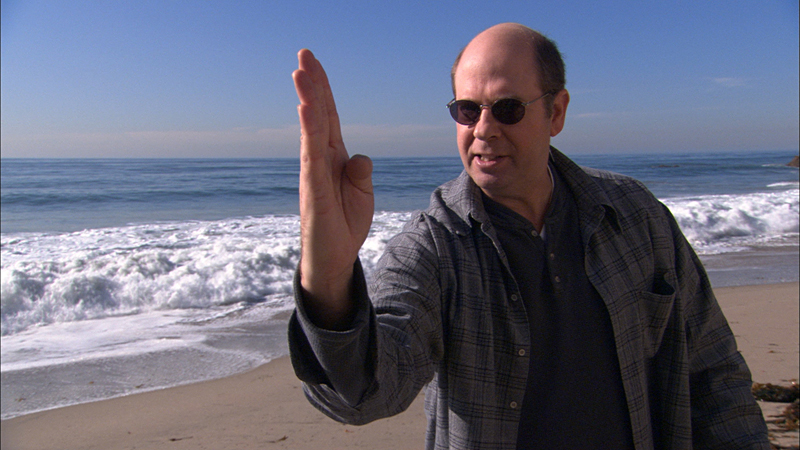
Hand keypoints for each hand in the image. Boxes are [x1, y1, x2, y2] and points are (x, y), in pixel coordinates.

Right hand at [292, 49, 373, 329]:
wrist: (335, 259)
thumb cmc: (345, 224)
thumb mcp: (362, 193)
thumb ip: (360, 171)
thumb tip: (359, 156)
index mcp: (334, 157)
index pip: (329, 117)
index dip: (324, 91)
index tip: (314, 64)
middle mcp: (321, 160)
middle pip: (318, 116)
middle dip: (312, 85)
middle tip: (303, 55)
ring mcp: (314, 173)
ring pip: (311, 130)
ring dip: (308, 100)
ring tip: (301, 73)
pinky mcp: (314, 189)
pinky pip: (311, 156)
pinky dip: (310, 132)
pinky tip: (308, 110)